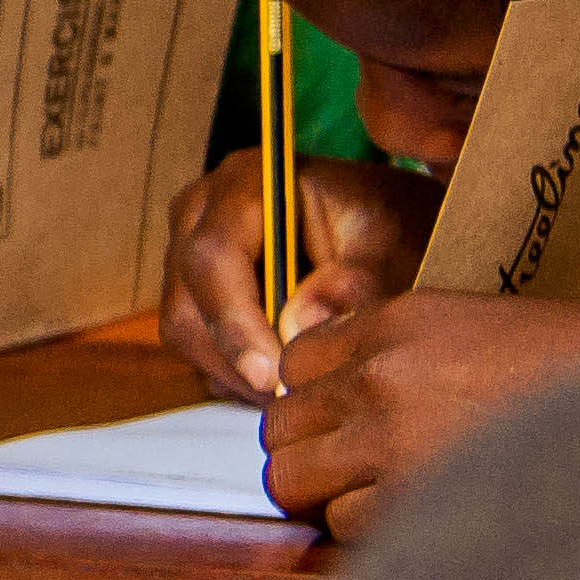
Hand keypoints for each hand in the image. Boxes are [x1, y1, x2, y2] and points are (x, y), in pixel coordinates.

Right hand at [159, 146, 440, 398]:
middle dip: (236, 360)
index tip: (273, 374)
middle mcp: (203, 214)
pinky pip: (198, 348)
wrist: (392, 231)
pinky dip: (237, 374)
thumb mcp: (392, 245)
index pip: (213, 257)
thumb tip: (300, 325)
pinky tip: (286, 374)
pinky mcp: (197, 295)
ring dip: (237, 372)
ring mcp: (191, 255)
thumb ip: (355, 282)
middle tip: (292, 397)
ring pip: (187, 333)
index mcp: (246, 183)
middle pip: (187, 304)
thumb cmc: (392, 226)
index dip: (235, 322)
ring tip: (297, 388)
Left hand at [254, 290, 579, 536]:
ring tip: (388, 504)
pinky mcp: (419, 498)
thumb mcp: (476, 333)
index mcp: (397, 322)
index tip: (339, 426)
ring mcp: (395, 438)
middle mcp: (383, 374)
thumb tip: (335, 411)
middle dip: (306, 459)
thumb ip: (399, 361)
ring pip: (297, 486)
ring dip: (331, 503)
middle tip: (349, 478)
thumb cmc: (579, 378)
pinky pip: (347, 528)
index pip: (292, 366)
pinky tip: (424, 522)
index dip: (312, 404)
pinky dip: (372, 535)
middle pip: (279, 431)